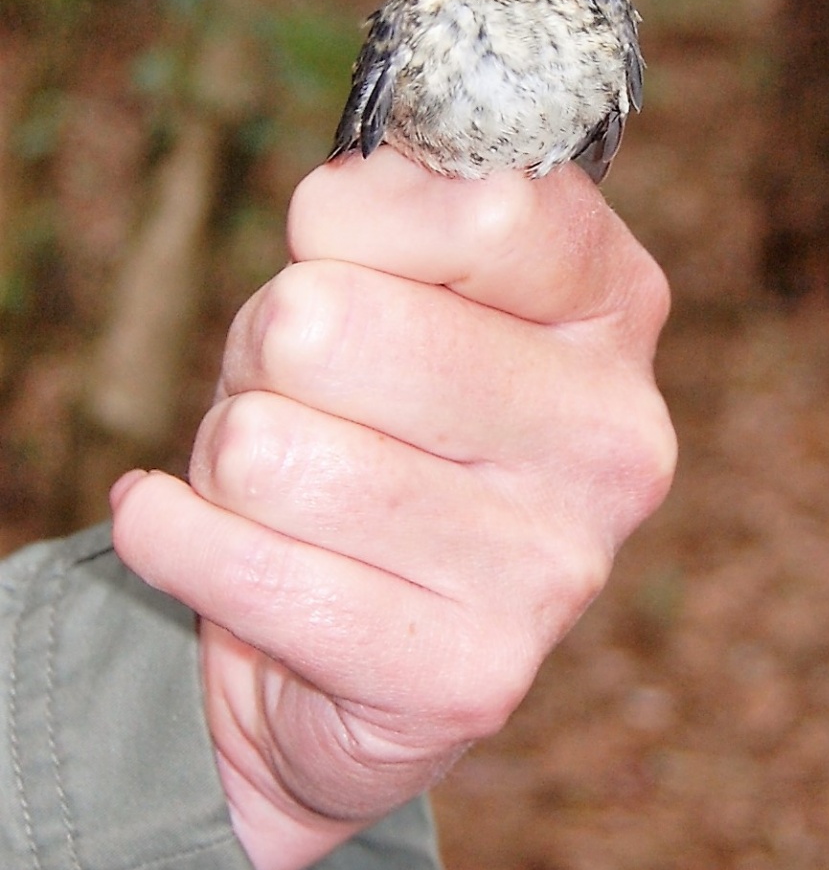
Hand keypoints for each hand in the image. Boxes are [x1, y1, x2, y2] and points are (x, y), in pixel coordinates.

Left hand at [111, 151, 674, 869]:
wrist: (346, 654)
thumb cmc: (363, 431)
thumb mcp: (390, 285)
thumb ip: (394, 210)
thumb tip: (349, 188)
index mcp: (613, 315)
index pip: (489, 209)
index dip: (356, 217)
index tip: (331, 254)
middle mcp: (613, 445)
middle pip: (328, 324)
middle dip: (262, 351)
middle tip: (291, 396)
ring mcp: (550, 573)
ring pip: (262, 449)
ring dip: (225, 458)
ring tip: (280, 488)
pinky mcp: (467, 681)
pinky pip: (238, 565)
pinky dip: (173, 541)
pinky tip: (211, 547)